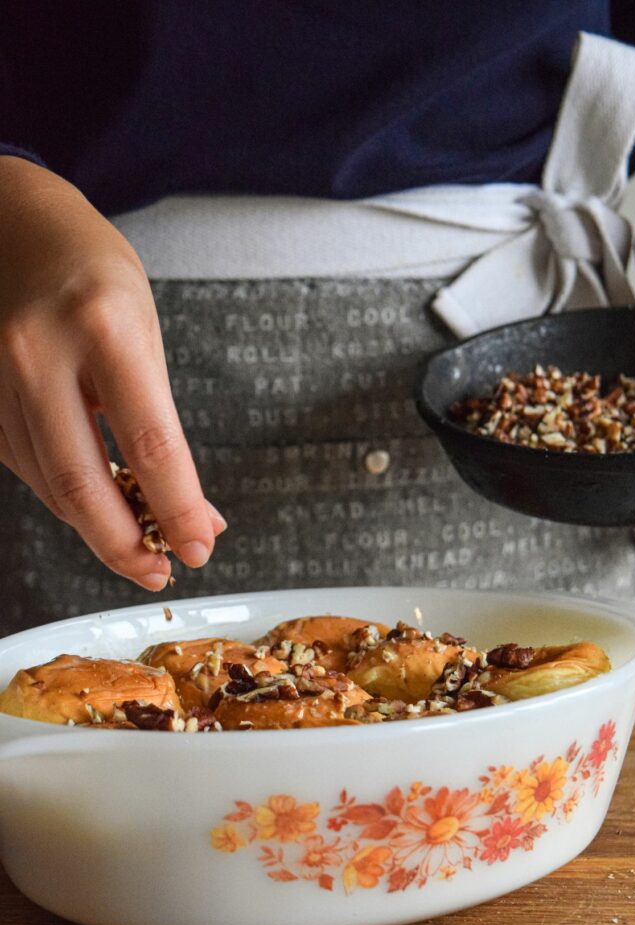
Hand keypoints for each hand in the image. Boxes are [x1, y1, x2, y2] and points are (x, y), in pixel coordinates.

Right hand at [0, 157, 225, 589]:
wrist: (12, 228)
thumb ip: (161, 423)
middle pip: (82, 484)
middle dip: (125, 545)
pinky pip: (26, 468)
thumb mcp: (144, 331)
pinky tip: (96, 501)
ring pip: (50, 485)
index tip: (200, 547)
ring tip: (137, 540)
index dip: (177, 510)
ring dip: (97, 526)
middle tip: (158, 570)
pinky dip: (66, 495)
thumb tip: (191, 510)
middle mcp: (39, 354)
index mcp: (103, 327)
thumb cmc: (93, 274)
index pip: (150, 444)